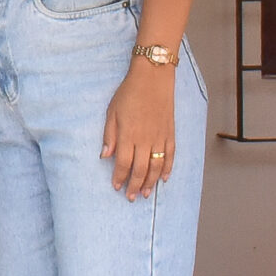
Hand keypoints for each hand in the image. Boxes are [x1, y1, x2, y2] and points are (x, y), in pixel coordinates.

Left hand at [102, 61, 177, 199]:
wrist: (153, 78)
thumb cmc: (128, 93)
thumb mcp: (112, 112)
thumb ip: (109, 135)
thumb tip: (105, 155)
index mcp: (128, 135)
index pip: (123, 163)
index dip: (119, 177)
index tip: (116, 187)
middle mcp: (145, 139)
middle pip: (141, 169)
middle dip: (134, 185)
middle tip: (130, 197)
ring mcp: (160, 137)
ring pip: (157, 166)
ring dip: (151, 182)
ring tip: (145, 193)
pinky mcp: (170, 133)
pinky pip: (170, 155)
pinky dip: (168, 168)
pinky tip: (164, 178)